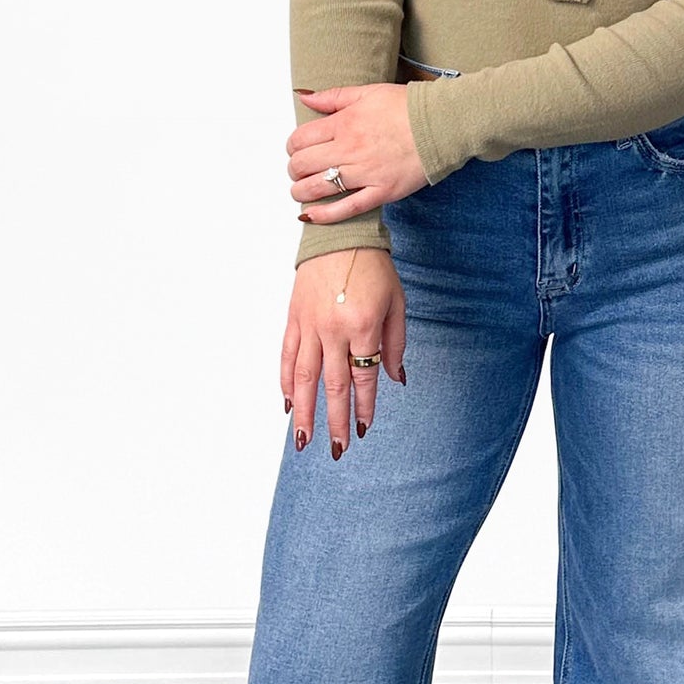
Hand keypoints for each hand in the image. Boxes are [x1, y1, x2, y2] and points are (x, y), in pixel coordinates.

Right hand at [283, 248, 405, 457]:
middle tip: (336, 449)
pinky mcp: (294, 318)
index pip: (363, 377)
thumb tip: (394, 378)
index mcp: (363, 326)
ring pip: (305, 376)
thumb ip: (395, 343)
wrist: (340, 235)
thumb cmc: (374, 268)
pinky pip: (288, 356)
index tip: (364, 428)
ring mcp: (310, 325)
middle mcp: (334, 330)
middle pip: (333, 385)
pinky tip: (288, 403)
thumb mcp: (397, 303)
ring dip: (304, 410)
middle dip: (335, 420)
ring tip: (303, 438)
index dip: (364, 406)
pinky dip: (287, 381)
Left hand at [287, 82, 427, 225]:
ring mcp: (366, 173)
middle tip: (299, 171)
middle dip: (295, 170)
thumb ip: (333, 97)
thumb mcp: (367, 92)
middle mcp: (350, 149)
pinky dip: (325, 215)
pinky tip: (311, 215)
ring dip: (301, 192)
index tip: (297, 150)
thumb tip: (304, 98)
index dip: (292, 147)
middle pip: (303, 165)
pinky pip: (347, 208)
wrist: (443, 124)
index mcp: (344, 123)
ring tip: (301, 191)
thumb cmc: (408, 107)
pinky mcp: (382, 191)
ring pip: (317, 188)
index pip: (300, 139)